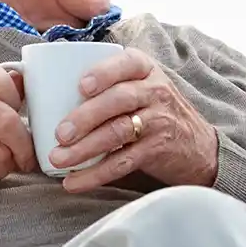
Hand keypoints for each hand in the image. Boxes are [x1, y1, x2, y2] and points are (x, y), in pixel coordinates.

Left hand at [49, 46, 218, 191]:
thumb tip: (47, 89)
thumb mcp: (142, 86)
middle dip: (86, 116)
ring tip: (59, 159)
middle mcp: (156, 91)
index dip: (103, 74)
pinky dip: (96, 174)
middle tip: (60, 133)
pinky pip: (123, 162)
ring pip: (119, 131)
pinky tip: (74, 182)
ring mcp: (159, 121)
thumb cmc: (155, 111)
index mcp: (146, 69)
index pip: (126, 64)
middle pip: (119, 99)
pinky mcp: (157, 150)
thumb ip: (110, 83)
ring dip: (85, 148)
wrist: (198, 147)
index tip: (80, 87)